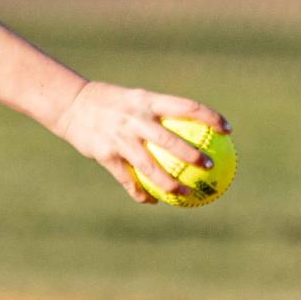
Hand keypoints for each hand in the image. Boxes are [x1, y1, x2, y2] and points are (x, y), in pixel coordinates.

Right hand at [50, 81, 229, 203]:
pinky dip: (141, 192)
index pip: (186, 107)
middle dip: (192, 155)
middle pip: (169, 140)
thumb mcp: (137, 99)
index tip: (228, 129)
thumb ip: (160, 112)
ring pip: (149, 166)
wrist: (72, 105)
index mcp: (147, 101)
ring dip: (170, 183)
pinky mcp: (105, 154)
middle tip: (210, 166)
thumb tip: (194, 127)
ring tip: (188, 193)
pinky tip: (153, 200)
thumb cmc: (112, 103)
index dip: (209, 117)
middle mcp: (135, 118)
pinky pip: (128, 179)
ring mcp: (119, 137)